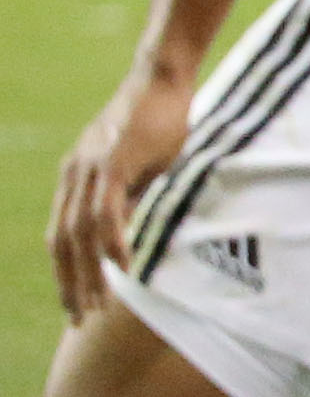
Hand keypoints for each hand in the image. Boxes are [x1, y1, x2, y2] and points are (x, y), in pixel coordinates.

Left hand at [47, 63, 193, 322]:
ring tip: (98, 302)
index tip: (77, 300)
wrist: (162, 80)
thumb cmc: (158, 119)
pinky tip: (121, 267)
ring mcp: (89, 169)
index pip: (61, 235)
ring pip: (78, 233)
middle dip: (69, 283)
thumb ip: (127, 194)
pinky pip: (106, 212)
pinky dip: (111, 243)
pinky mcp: (112, 164)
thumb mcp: (138, 166)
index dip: (65, 271)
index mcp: (75, 178)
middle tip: (79, 316)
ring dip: (87, 272)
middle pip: (62, 241)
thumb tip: (126, 226)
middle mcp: (73, 175)